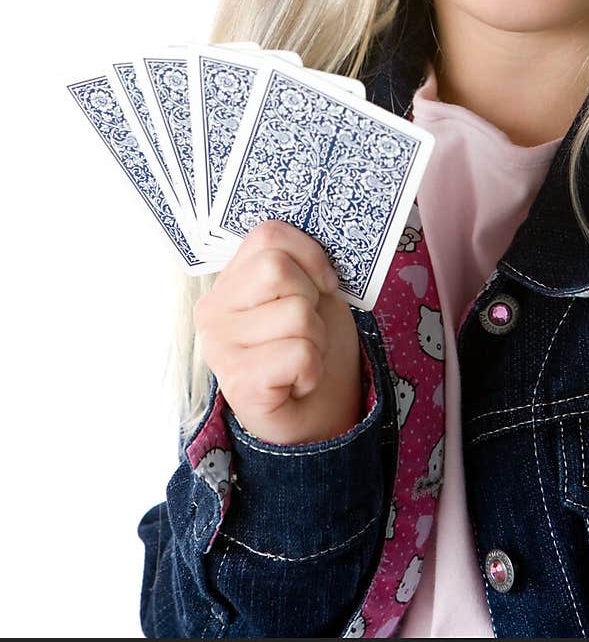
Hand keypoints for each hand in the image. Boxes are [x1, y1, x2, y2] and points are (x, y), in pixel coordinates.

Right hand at [193, 219, 363, 444]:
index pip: (268, 234)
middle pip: (278, 269)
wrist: (315, 417)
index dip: (310, 254)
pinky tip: (297, 381)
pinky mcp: (237, 382)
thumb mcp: (308, 292)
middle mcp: (212, 311)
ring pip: (297, 312)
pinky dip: (313, 368)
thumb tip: (318, 224)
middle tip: (307, 329)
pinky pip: (300, 351)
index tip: (322, 284)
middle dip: (312, 298)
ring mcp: (220, 347)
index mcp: (228, 281)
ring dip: (317, 339)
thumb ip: (297, 261)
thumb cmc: (310, 348)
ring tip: (302, 358)